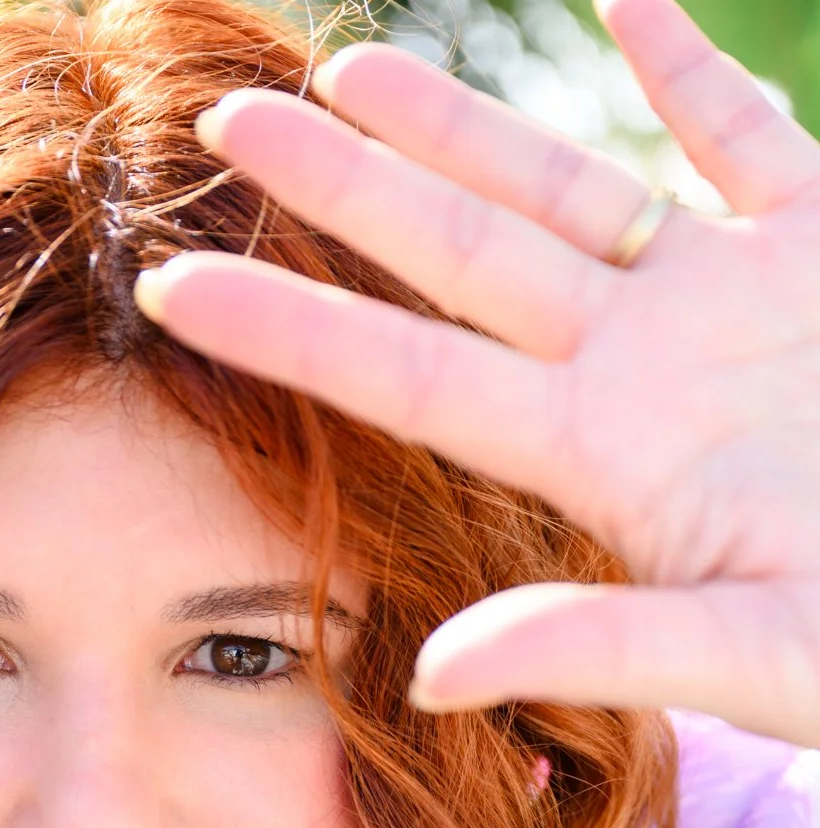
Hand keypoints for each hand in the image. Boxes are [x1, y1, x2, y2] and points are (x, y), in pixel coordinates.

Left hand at [135, 0, 819, 743]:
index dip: (290, 329)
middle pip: (459, 260)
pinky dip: (690, 67)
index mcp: (604, 460)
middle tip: (228, 118)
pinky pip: (745, 137)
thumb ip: (596, 640)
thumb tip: (428, 672)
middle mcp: (640, 371)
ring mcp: (730, 302)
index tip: (168, 288)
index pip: (408, 378)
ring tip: (351, 67)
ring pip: (567, 188)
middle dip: (345, 191)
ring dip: (465, 128)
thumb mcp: (747, 657)